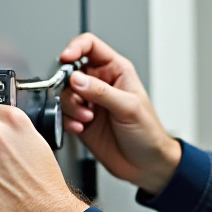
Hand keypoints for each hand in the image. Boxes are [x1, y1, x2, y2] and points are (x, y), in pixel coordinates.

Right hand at [57, 33, 181, 194]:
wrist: (147, 165)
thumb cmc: (148, 134)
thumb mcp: (128, 108)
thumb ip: (101, 91)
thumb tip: (76, 78)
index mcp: (116, 71)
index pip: (90, 46)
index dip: (75, 48)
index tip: (66, 59)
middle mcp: (100, 84)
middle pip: (71, 70)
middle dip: (69, 85)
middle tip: (78, 98)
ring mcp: (89, 102)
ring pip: (65, 93)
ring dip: (71, 106)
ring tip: (87, 118)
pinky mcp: (81, 120)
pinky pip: (63, 114)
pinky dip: (68, 120)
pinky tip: (81, 128)